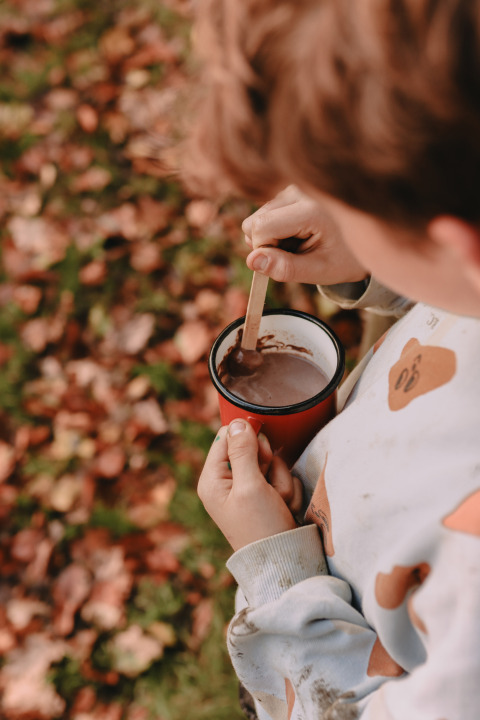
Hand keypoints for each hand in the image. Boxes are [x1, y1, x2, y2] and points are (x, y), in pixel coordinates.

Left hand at [197, 420, 302, 550]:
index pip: (227, 437)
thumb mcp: (250, 486)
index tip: (262, 454)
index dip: (248, 439)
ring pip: (272, 464)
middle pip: (253, 449)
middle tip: (268, 487)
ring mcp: (248, 491)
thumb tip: (237, 422)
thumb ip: (243, 451)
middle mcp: (227, 483)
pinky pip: (282, 479)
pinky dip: (288, 493)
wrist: (285, 563)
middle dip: (269, 465)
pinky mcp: (266, 498)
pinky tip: (283, 509)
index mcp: (212, 480)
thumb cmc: (261, 527)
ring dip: (281, 481)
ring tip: (277, 503)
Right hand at [243, 185, 367, 284]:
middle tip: (295, 254)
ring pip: (257, 219)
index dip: (265, 252)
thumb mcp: (319, 271)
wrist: (367, 239)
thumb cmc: (345, 258)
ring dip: (272, 238)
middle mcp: (299, 191)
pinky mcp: (289, 190)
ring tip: (301, 243)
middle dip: (267, 245)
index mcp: (310, 209)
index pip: (261, 228)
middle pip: (254, 222)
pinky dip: (276, 230)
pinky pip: (265, 215)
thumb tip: (252, 261)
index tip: (287, 261)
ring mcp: (293, 188)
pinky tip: (299, 233)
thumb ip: (285, 268)